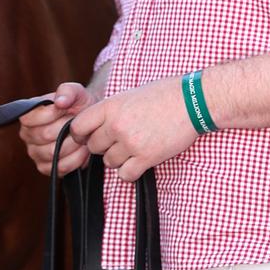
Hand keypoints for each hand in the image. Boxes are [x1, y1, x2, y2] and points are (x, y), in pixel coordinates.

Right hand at [19, 82, 97, 175]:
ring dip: (73, 144)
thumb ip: (67, 92)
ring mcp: (35, 153)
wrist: (89, 121)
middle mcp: (27, 135)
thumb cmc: (78, 104)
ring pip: (53, 153)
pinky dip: (75, 159)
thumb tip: (60, 102)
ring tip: (83, 136)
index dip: (51, 114)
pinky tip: (82, 150)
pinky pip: (60, 168)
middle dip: (66, 129)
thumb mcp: (76, 92)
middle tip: (78, 123)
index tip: (67, 109)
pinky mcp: (46, 168)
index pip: (29, 119)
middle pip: (44, 136)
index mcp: (28, 116)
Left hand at [70, 78, 197, 181]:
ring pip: (109, 162)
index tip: (87, 136)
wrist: (191, 101)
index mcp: (110, 106)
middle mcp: (116, 125)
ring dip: (119, 158)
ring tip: (134, 146)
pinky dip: (130, 171)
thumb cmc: (162, 94)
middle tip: (118, 140)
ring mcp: (131, 142)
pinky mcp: (147, 158)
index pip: (78, 126)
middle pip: (93, 147)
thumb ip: (110, 111)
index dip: (80, 134)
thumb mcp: (129, 95)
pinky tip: (140, 160)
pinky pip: (125, 175)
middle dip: (103, 146)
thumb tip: (94, 126)